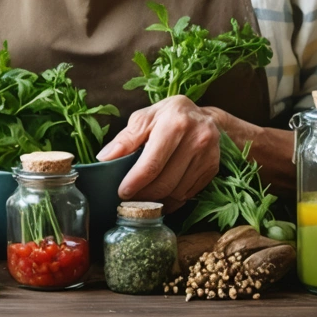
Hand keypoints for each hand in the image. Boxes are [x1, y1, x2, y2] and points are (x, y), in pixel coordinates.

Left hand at [97, 96, 220, 212]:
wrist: (205, 117)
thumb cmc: (169, 115)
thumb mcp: (145, 117)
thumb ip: (125, 138)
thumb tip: (104, 158)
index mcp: (175, 123)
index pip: (152, 163)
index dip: (135, 181)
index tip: (122, 192)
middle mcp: (196, 139)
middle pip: (166, 181)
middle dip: (144, 195)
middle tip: (130, 200)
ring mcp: (208, 156)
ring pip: (178, 192)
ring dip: (158, 201)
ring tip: (143, 199)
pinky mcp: (213, 169)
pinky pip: (189, 194)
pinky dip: (172, 199)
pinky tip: (161, 196)